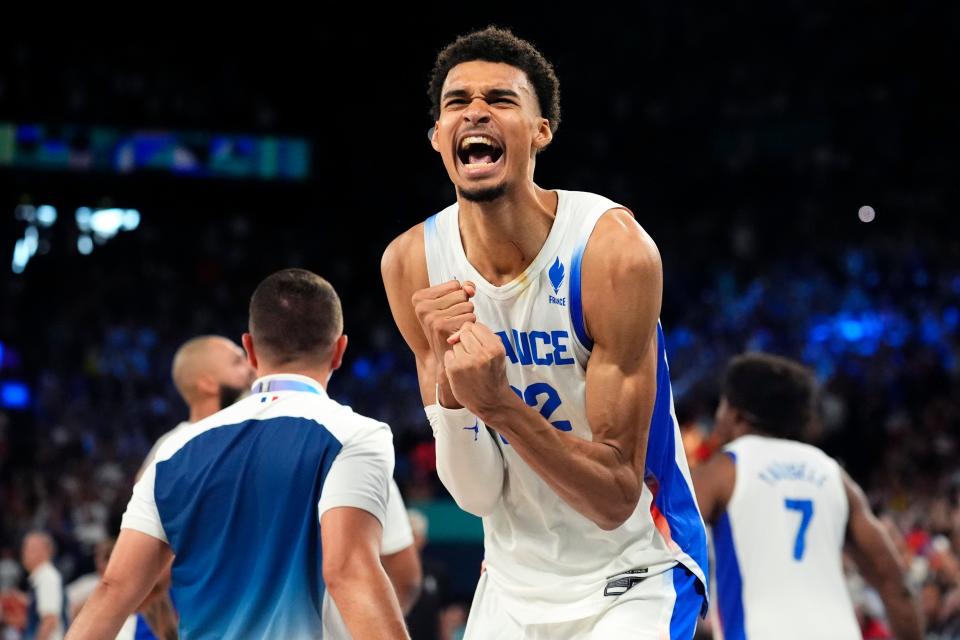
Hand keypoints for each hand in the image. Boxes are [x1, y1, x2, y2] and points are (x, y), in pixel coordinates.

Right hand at [412, 280, 475, 406]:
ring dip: (467, 316)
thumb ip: (464, 289)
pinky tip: (459, 334)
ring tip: (456, 328)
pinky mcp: (441, 326)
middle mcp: (421, 306)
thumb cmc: (451, 327)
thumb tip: (469, 289)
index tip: (448, 311)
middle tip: (453, 321)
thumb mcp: (453, 303)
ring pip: (467, 305)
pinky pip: (470, 316)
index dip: (458, 298)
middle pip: (461, 293)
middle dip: (464, 306)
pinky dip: (469, 325)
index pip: (455, 284)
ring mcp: (430, 316)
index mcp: (419, 297)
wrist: (445, 358)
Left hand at [444, 322, 513, 419]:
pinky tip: (461, 372)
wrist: (491, 401)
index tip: (476, 345)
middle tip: (473, 357)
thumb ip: (484, 336)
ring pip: (456, 344)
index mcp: (495, 347)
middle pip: (464, 332)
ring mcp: (467, 361)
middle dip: (466, 341)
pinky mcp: (454, 369)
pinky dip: (452, 361)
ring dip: (459, 352)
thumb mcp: (497, 353)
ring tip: (469, 366)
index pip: (475, 326)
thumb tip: (458, 332)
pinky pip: (448, 354)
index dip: (473, 333)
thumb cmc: (493, 374)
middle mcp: (482, 353)